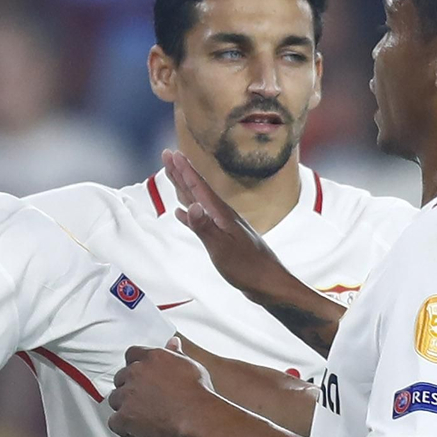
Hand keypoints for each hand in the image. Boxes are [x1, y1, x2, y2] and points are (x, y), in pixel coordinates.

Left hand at [106, 339, 219, 436]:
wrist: (198, 417)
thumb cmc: (198, 394)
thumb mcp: (190, 365)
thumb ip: (175, 353)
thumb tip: (173, 342)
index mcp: (152, 357)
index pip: (131, 355)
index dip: (135, 367)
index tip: (141, 377)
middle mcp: (136, 372)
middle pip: (120, 378)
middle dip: (130, 388)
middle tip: (146, 400)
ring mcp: (128, 394)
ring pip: (115, 399)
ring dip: (125, 407)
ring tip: (144, 416)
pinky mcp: (125, 416)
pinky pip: (114, 422)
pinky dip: (123, 427)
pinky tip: (136, 429)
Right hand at [161, 149, 295, 304]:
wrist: (269, 283)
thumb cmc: (248, 268)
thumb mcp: (222, 248)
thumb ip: (205, 227)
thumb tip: (189, 206)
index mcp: (221, 214)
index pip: (198, 187)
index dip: (183, 170)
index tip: (170, 153)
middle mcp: (222, 216)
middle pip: (197, 189)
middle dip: (181, 172)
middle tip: (167, 155)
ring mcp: (224, 226)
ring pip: (198, 201)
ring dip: (184, 188)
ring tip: (174, 176)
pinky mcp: (224, 237)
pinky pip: (202, 219)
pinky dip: (189, 214)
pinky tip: (183, 213)